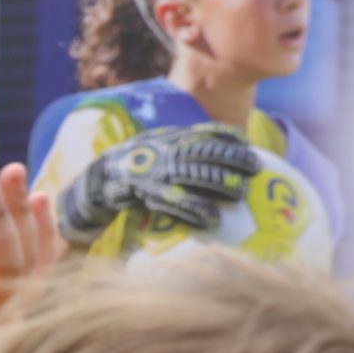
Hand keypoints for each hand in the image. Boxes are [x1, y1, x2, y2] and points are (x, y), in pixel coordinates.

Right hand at [57, 121, 258, 237]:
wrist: (98, 180)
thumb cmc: (136, 167)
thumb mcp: (157, 146)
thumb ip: (182, 146)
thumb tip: (218, 153)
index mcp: (169, 139)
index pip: (202, 133)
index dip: (226, 137)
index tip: (246, 142)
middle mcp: (164, 151)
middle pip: (205, 152)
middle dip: (233, 159)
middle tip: (255, 168)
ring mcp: (156, 171)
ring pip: (195, 174)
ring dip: (220, 183)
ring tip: (240, 193)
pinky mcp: (147, 192)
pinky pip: (175, 202)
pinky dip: (196, 210)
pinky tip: (213, 219)